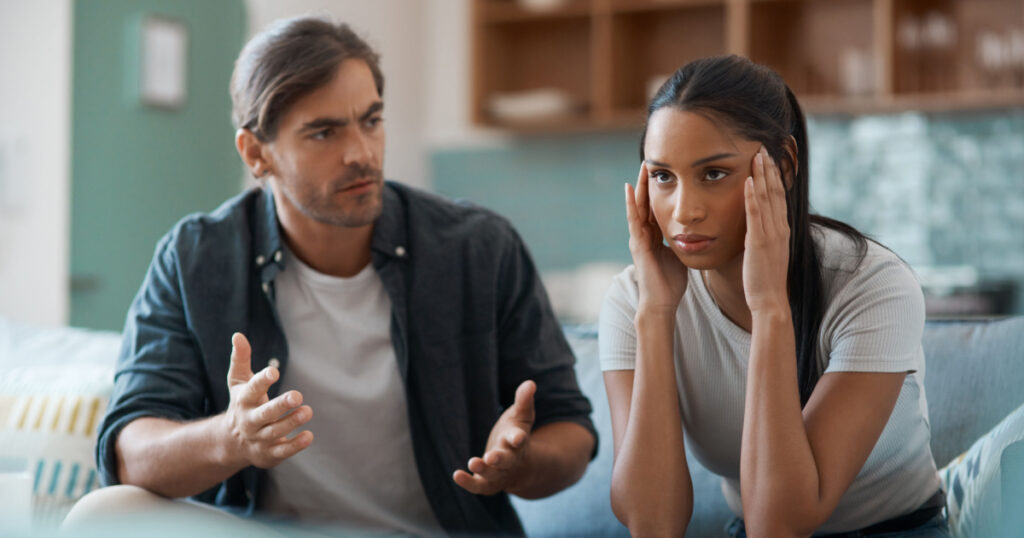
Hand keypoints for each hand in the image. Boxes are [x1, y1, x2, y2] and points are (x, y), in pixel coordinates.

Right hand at [222, 333, 312, 468]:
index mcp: (243, 401)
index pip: (252, 390)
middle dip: (280, 406)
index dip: (262, 381)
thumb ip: (241, 359)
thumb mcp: (239, 382)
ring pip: (275, 432)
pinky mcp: (268, 454)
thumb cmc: (241, 404)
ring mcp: (258, 439)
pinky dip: (295, 445)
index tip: (274, 372)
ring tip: (307, 411)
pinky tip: (308, 436)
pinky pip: (282, 451)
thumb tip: (238, 335)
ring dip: (291, 422)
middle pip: (264, 415)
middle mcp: (249, 421)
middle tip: (297, 395)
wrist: (231, 442)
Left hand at [453, 380, 535, 495]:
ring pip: (492, 475)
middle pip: (506, 461)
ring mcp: (499, 473)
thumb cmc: (514, 433)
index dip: (518, 438)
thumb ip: (524, 401)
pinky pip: (478, 486)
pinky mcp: (486, 482)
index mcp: (518, 441)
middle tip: (491, 457)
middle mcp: (510, 459)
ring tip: (472, 462)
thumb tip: (530, 383)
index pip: (519, 439)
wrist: (517, 465)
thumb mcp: (520, 416)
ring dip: (483, 469)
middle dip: (499, 459)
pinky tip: (456, 475)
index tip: (517, 437)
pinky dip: (468, 483)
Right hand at [625, 163, 687, 312]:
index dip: (658, 190)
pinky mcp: (638, 244)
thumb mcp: (680, 255)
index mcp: (654, 236)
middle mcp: (644, 235)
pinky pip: (634, 220)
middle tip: (650, 161)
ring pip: (638, 207)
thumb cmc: (671, 283)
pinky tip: (630, 189)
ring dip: (639, 187)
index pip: (655, 207)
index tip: (664, 171)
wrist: (662, 302)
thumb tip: (698, 232)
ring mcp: (638, 239)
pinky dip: (631, 203)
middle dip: (647, 183)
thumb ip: (684, 242)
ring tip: (642, 168)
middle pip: (645, 203)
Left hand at [742, 147, 790, 313]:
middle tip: (765, 146)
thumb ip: (763, 235)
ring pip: (768, 198)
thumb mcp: (766, 252)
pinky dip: (753, 197)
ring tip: (758, 154)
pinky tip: (749, 181)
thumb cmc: (764, 279)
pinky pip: (756, 215)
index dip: (775, 176)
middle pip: (776, 191)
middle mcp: (779, 228)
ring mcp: (771, 234)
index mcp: (781, 229)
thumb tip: (755, 226)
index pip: (779, 196)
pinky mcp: (758, 242)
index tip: (770, 157)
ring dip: (763, 175)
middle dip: (770, 168)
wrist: (770, 301)